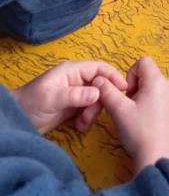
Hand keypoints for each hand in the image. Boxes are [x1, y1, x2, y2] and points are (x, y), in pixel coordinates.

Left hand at [12, 61, 126, 133]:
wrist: (18, 120)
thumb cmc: (32, 102)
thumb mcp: (53, 97)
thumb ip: (75, 95)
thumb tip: (98, 93)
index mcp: (73, 71)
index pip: (99, 68)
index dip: (112, 76)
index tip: (123, 88)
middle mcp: (77, 80)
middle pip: (101, 86)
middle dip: (100, 101)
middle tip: (92, 114)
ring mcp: (77, 94)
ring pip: (96, 100)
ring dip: (93, 113)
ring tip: (82, 123)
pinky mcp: (74, 108)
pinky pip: (89, 111)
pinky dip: (87, 120)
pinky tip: (78, 126)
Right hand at [93, 56, 168, 172]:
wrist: (157, 157)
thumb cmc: (138, 132)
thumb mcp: (118, 110)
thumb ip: (107, 91)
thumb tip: (99, 79)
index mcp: (158, 81)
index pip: (142, 62)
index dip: (130, 75)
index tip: (127, 95)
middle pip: (148, 74)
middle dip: (135, 88)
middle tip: (130, 108)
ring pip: (154, 86)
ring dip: (143, 96)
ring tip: (138, 117)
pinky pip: (162, 97)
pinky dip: (152, 104)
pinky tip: (147, 122)